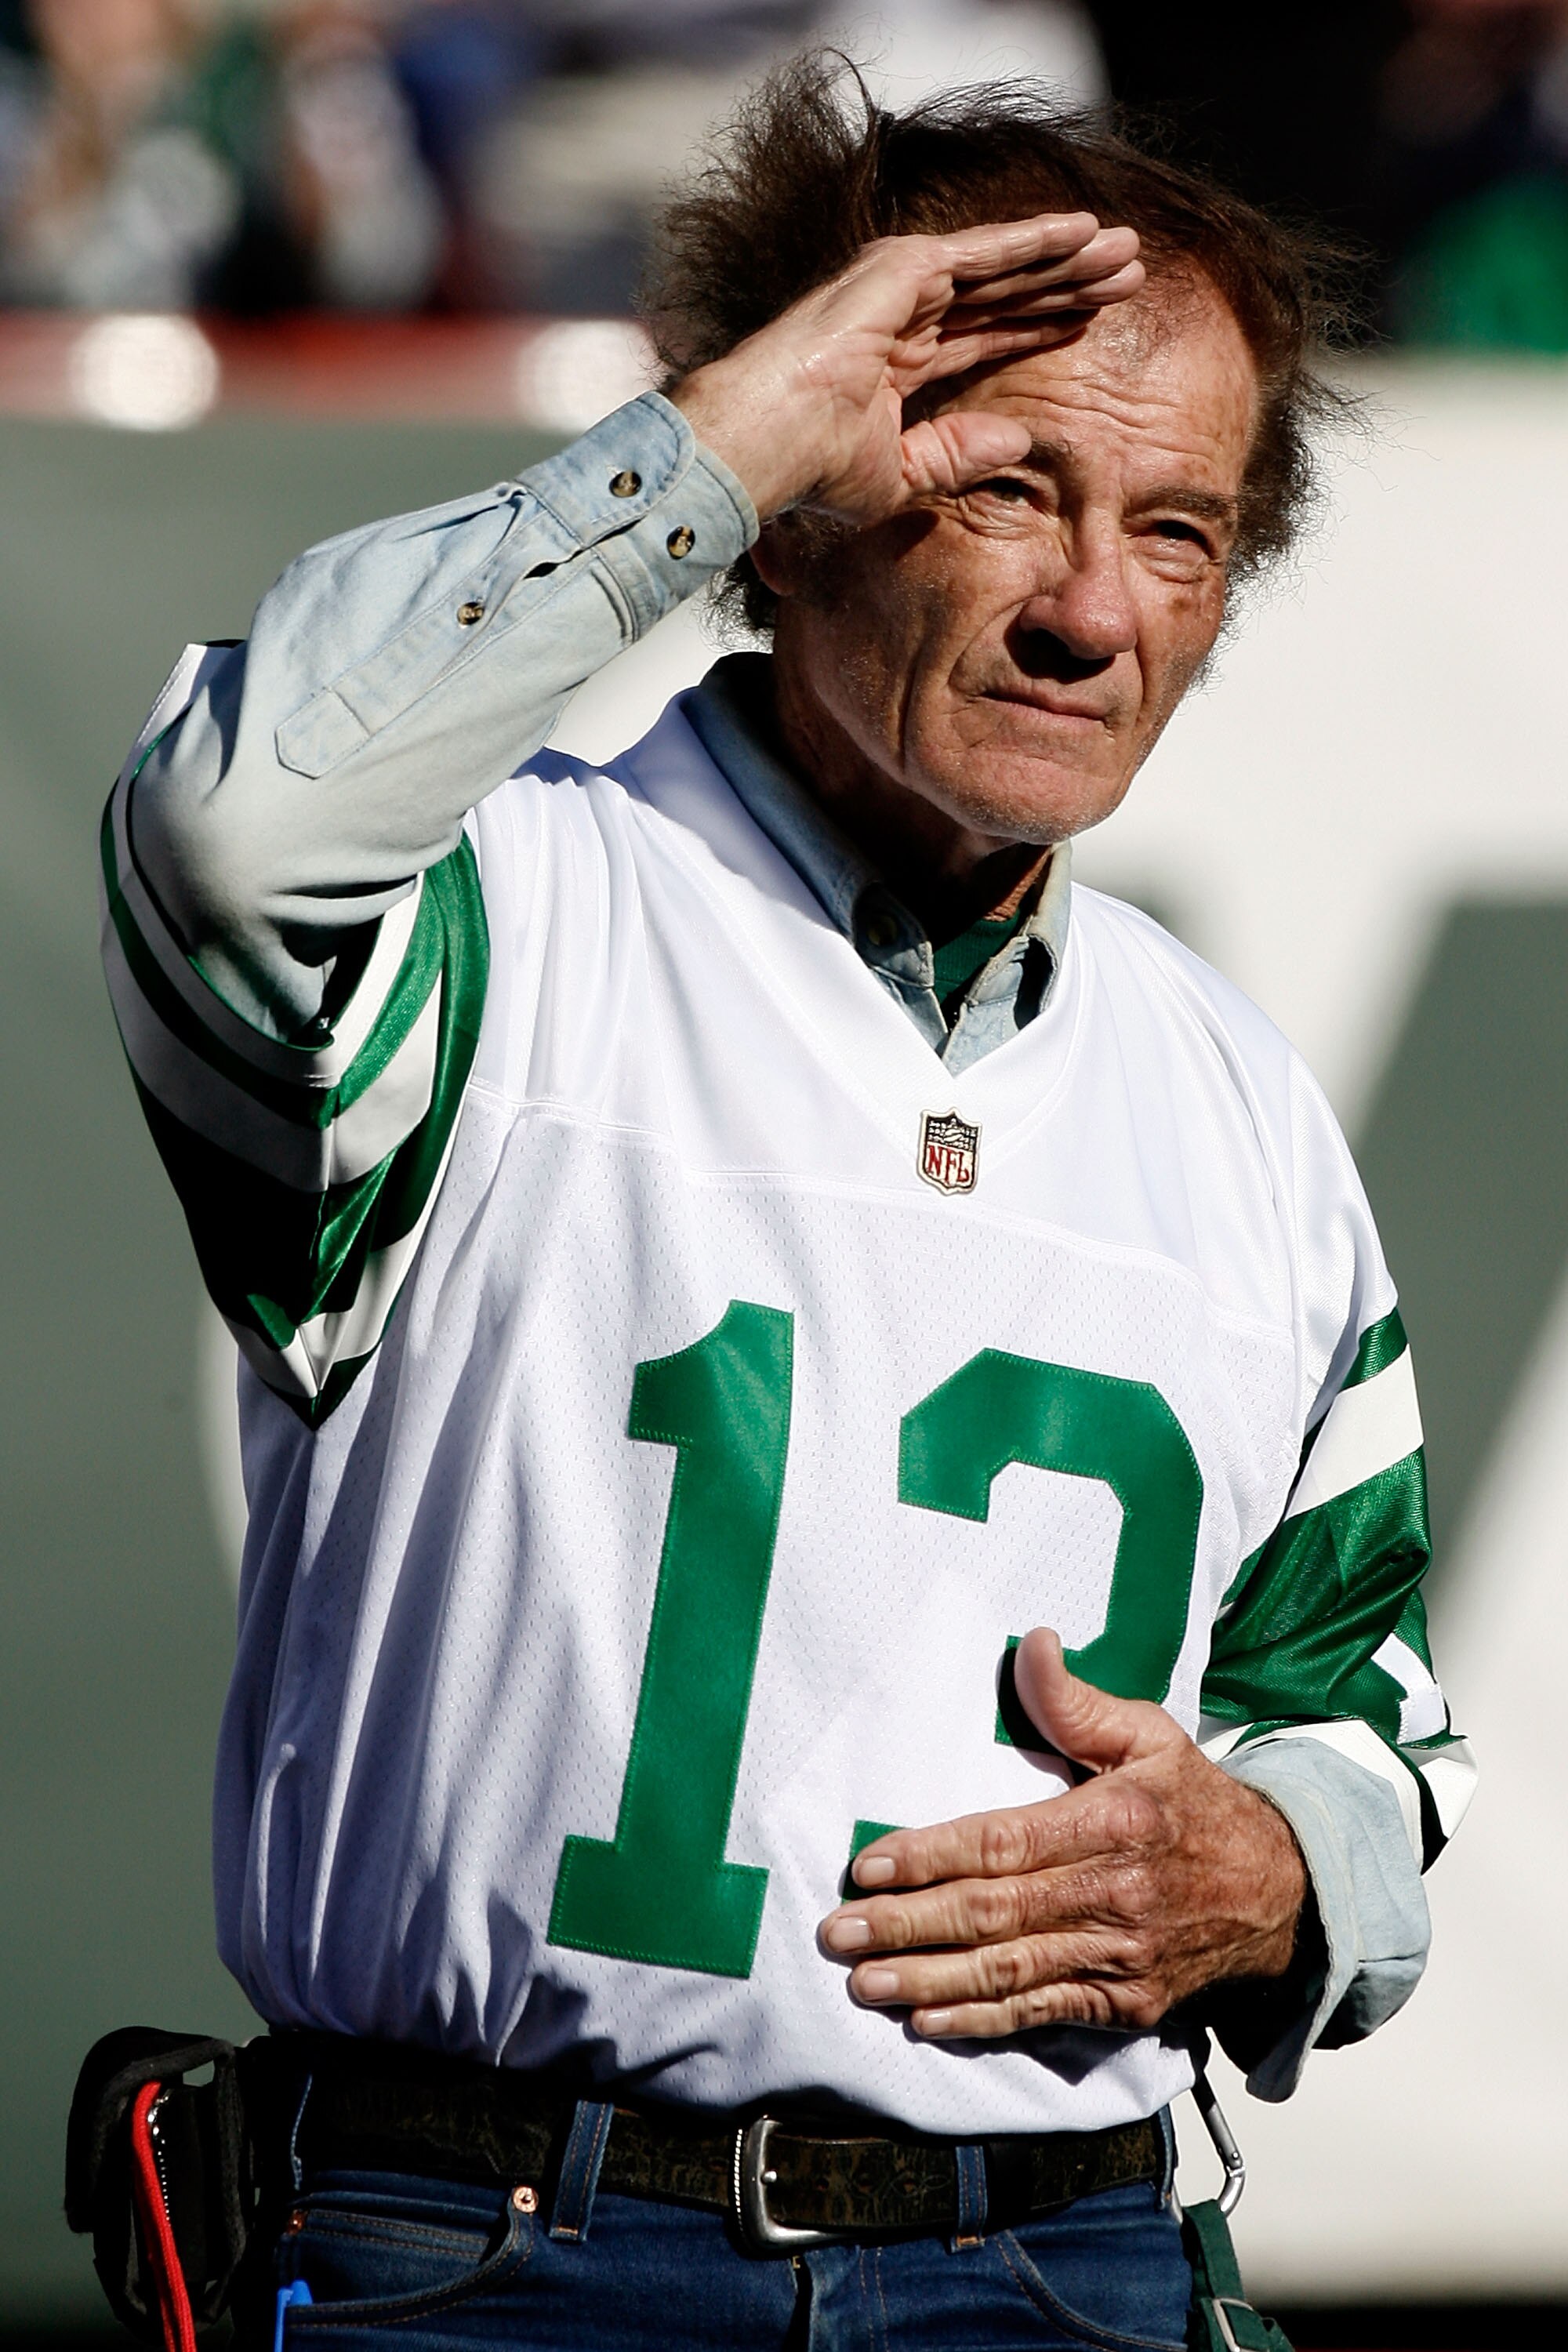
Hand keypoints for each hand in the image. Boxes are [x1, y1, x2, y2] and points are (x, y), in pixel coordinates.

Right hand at [670, 215, 1142, 525]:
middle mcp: (904, 313)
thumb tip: (1020, 442)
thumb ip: (958, 454)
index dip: (1040, 326)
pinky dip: (1036, 240)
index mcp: (899, 360)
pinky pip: (986, 252)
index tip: (1090, 321)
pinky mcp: (903, 268)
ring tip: (1125, 251)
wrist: (767, 445)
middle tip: (1127, 274)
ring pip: (1005, 267)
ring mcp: (901, 286)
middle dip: (1067, 283)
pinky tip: (1083, 232)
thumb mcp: (900, 475)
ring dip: (1066, 257)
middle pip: (1007, 293)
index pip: (987, 335)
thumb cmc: (812, 471)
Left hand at [818, 1628, 1305, 2038]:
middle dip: (908, 1925)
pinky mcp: (1128, 2003)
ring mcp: (1121, 1957)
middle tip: (839, 1932)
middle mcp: (1114, 1894)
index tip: (868, 1866)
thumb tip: (1032, 1644)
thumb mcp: (1149, 1736)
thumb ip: (1077, 1702)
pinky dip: (982, 2021)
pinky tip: (928, 2021)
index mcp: (1114, 1821)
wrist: (1283, 1895)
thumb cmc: (1197, 1805)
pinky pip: (1043, 2012)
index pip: (1003, 1842)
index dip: (931, 1856)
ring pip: (1009, 1972)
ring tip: (863, 1983)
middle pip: (993, 1913)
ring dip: (929, 1980)